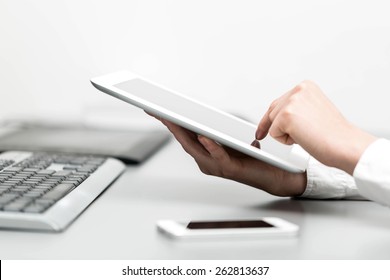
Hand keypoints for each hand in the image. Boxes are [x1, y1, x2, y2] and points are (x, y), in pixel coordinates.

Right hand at [158, 118, 306, 196]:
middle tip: (157, 111)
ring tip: (172, 119)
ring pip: (194, 148)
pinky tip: (203, 135)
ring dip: (183, 133)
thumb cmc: (253, 157)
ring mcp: (215, 166)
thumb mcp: (231, 139)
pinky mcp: (229, 169)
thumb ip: (218, 131)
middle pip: (183, 141)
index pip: (184, 135)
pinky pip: (217, 156)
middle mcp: (206, 161)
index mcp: (205, 153)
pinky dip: (210, 146)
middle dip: (169, 125)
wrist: (275, 175)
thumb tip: (204, 116)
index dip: (169, 123)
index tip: (157, 110)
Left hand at [256, 80, 375, 173]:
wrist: (346, 145)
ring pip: (272, 123)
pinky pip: (273, 133)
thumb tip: (278, 116)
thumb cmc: (334, 134)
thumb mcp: (314, 111)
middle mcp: (298, 90)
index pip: (280, 102)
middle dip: (275, 126)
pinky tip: (304, 138)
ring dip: (285, 134)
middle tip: (282, 136)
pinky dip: (285, 141)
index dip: (271, 117)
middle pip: (272, 111)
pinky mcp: (286, 116)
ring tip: (308, 135)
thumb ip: (298, 109)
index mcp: (306, 86)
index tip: (261, 129)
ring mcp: (292, 101)